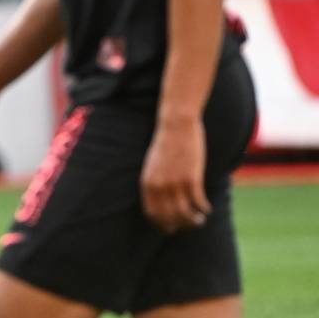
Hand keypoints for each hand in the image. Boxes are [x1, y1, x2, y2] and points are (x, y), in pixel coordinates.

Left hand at [141, 118, 209, 232]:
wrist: (175, 125)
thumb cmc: (165, 144)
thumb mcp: (153, 165)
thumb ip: (155, 182)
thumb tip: (162, 200)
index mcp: (147, 183)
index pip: (152, 213)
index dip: (162, 224)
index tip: (172, 227)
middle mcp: (159, 186)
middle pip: (170, 217)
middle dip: (180, 225)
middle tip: (190, 224)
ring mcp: (175, 183)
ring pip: (185, 214)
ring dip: (194, 220)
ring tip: (200, 219)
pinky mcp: (191, 179)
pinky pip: (198, 202)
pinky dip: (204, 209)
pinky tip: (208, 208)